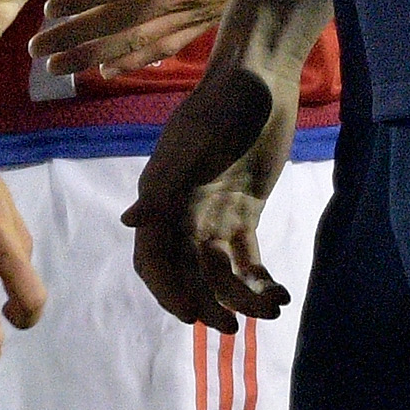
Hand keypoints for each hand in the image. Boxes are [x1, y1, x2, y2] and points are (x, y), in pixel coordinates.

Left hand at [31, 0, 264, 76]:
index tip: (51, 10)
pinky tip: (107, 72)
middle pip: (126, 23)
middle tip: (37, 52)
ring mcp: (201, 10)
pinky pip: (168, 46)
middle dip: (79, 39)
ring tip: (58, 69)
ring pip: (142, 41)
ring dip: (97, 57)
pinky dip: (136, 61)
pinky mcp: (209, 16)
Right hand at [124, 58, 296, 331]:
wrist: (259, 81)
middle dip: (209, 303)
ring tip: (271, 308)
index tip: (192, 314)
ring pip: (221, 271)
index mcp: (161, 200)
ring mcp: (214, 215)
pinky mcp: (244, 212)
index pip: (154, 259)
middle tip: (233, 328)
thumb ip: (164, 186)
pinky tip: (280, 295)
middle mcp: (182, 214)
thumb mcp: (191, 146)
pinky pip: (247, 257)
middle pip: (189, 273)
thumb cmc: (221, 107)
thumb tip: (129, 222)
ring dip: (241, 295)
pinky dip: (260, 279)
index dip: (168, 289)